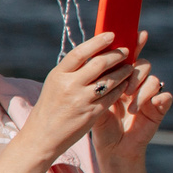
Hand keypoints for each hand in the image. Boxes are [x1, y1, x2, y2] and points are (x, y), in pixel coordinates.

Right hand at [22, 30, 134, 159]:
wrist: (42, 137)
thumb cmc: (50, 107)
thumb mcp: (55, 84)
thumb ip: (72, 70)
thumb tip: (94, 52)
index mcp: (59, 74)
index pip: (81, 52)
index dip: (98, 42)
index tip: (111, 34)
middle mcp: (70, 85)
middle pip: (99, 63)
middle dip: (116, 55)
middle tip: (126, 51)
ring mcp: (81, 100)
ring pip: (110, 80)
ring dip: (123, 71)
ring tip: (130, 67)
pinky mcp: (91, 113)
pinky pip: (112, 97)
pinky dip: (121, 88)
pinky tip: (126, 84)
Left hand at [91, 33, 171, 162]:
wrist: (113, 150)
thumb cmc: (101, 126)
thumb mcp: (93, 102)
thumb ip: (97, 83)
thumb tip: (94, 61)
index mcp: (119, 79)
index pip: (129, 56)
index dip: (135, 43)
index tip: (139, 34)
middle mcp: (135, 84)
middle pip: (143, 64)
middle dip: (135, 72)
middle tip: (125, 88)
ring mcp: (148, 95)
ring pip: (153, 78)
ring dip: (142, 89)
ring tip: (130, 106)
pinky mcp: (158, 108)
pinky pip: (164, 95)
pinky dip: (156, 98)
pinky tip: (144, 108)